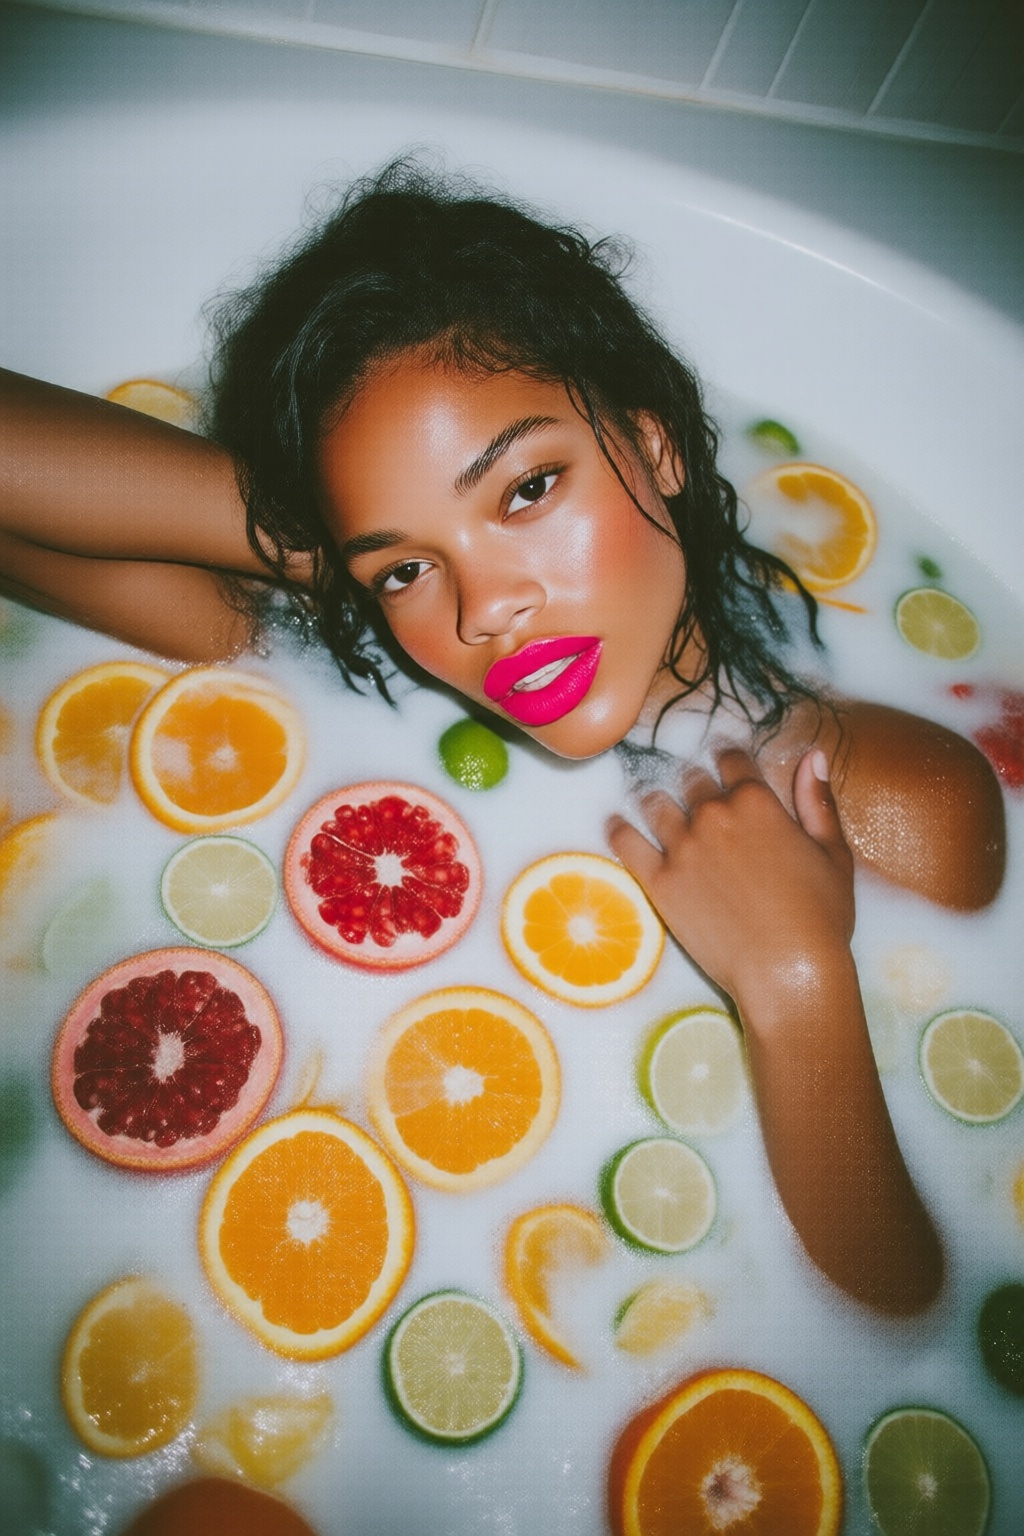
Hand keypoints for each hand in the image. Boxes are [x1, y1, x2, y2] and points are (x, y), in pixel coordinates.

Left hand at [607, 747, 854, 1010]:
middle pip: (691, 780)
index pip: (732, 759)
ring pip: (655, 804)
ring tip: (656, 808)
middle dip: (695, 784)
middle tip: (695, 796)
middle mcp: (714, 815)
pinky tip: (616, 825)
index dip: (728, 760)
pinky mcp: (658, 881)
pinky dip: (619, 829)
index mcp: (757, 802)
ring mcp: (682, 848)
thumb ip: (818, 801)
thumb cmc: (821, 918)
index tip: (725, 766)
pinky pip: (626, 842)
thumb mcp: (833, 854)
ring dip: (657, 802)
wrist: (788, 973)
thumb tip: (812, 755)